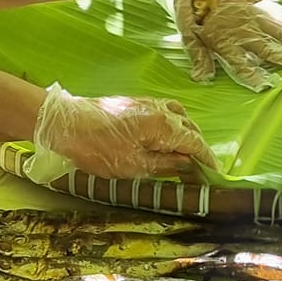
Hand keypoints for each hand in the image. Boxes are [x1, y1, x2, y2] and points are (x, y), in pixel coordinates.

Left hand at [29, 82, 216, 181]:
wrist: (65, 124)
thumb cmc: (98, 149)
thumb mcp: (135, 167)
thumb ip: (166, 165)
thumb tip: (189, 165)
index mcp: (165, 125)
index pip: (196, 143)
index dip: (207, 161)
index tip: (215, 176)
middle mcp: (162, 110)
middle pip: (191, 129)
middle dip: (198, 149)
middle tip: (200, 171)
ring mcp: (148, 104)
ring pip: (179, 118)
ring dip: (186, 136)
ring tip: (185, 157)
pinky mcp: (136, 104)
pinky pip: (166, 113)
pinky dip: (173, 127)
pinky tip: (166, 139)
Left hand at [175, 0, 281, 90]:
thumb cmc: (196, 15)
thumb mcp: (190, 37)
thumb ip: (199, 58)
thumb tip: (201, 78)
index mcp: (226, 43)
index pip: (240, 64)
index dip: (252, 75)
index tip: (265, 86)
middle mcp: (245, 33)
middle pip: (269, 49)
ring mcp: (255, 20)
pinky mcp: (259, 9)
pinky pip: (280, 17)